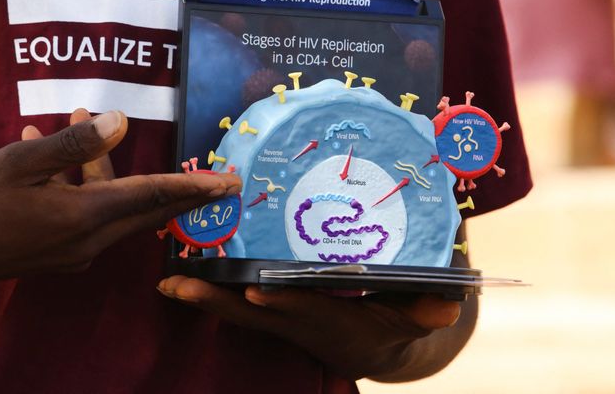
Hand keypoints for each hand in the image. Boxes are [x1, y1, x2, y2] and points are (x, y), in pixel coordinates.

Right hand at [0, 109, 240, 299]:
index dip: (194, 187)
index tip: (229, 184)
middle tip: (218, 178)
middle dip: (182, 189)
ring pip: (111, 204)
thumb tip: (119, 123)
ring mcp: (77, 250)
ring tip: (73, 117)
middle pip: (148, 208)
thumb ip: (74, 144)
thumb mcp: (20, 162)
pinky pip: (87, 213)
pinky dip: (80, 184)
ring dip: (102, 166)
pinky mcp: (62, 253)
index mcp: (85, 215)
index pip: (154, 197)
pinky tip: (48, 153)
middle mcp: (90, 238)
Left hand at [157, 277, 466, 380]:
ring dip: (203, 293)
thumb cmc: (393, 324)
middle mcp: (296, 322)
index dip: (283, 302)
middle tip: (176, 285)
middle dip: (215, 301)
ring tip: (167, 277)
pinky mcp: (271, 308)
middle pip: (250, 313)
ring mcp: (279, 317)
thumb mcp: (415, 320)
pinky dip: (209, 286)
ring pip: (234, 307)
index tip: (256, 288)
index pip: (304, 311)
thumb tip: (447, 304)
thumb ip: (427, 312)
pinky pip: (234, 298)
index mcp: (331, 323)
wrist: (372, 345)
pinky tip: (182, 268)